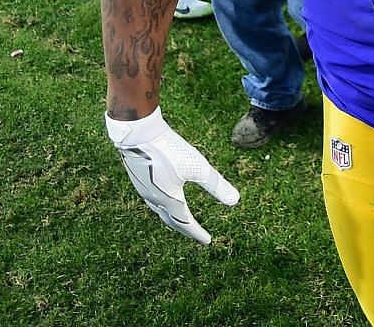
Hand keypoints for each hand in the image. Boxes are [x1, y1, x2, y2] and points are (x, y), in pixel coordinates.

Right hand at [106, 109, 239, 244]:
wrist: (138, 134)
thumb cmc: (169, 150)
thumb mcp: (198, 167)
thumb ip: (216, 185)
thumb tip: (235, 201)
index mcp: (169, 201)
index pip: (186, 223)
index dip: (198, 232)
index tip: (208, 241)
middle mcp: (154, 200)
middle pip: (171, 220)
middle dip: (185, 228)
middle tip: (196, 234)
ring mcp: (143, 189)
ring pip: (160, 210)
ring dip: (172, 217)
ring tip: (181, 218)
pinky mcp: (138, 178)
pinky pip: (152, 199)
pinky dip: (163, 205)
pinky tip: (165, 195)